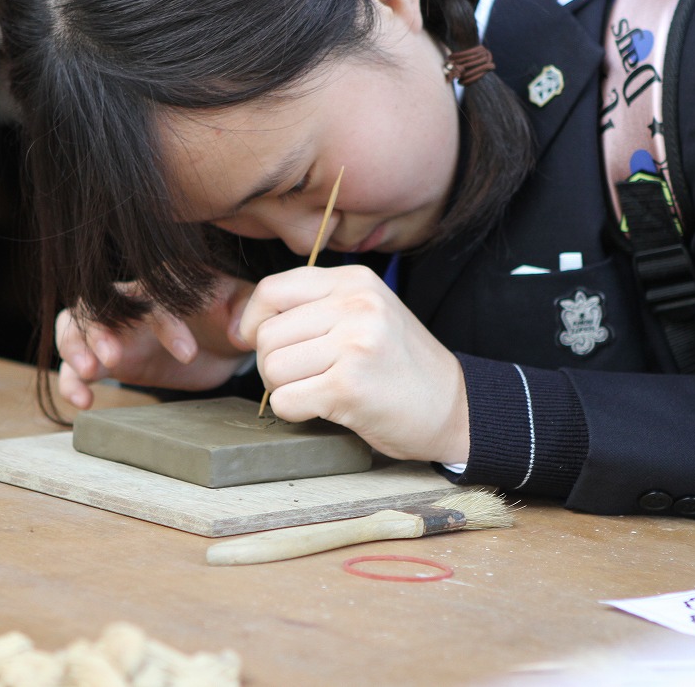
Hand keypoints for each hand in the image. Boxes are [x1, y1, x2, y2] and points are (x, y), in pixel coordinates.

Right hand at [56, 275, 253, 408]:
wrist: (221, 340)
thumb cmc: (229, 314)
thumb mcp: (242, 306)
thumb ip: (244, 311)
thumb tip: (236, 331)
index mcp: (164, 283)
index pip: (156, 296)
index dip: (167, 324)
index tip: (188, 355)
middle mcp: (130, 299)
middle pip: (98, 303)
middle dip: (99, 329)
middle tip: (113, 359)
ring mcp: (114, 328)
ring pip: (73, 325)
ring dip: (75, 347)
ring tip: (89, 374)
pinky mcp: (107, 357)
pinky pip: (74, 363)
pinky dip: (70, 381)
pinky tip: (83, 402)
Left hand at [237, 265, 469, 462]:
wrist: (454, 406)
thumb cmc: (400, 364)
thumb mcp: (365, 314)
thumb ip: (312, 308)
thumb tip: (240, 326)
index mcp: (355, 281)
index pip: (272, 290)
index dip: (254, 321)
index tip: (260, 343)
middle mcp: (356, 305)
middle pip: (267, 335)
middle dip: (272, 363)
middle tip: (303, 376)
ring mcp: (354, 344)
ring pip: (271, 368)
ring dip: (283, 389)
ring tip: (318, 390)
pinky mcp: (350, 386)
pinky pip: (285, 400)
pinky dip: (295, 412)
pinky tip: (325, 408)